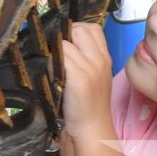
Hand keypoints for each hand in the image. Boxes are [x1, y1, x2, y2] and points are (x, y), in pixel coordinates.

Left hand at [61, 20, 112, 138]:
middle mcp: (100, 60)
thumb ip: (86, 57)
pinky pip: (59, 59)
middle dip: (64, 36)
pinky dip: (52, 64)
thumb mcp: (96, 76)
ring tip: (55, 67)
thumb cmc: (89, 104)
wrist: (92, 127)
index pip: (93, 28)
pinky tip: (53, 75)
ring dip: (55, 52)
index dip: (77, 30)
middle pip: (79, 30)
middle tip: (58, 52)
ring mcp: (90, 68)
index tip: (68, 42)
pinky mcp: (78, 78)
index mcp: (105, 58)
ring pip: (65, 44)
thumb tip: (63, 41)